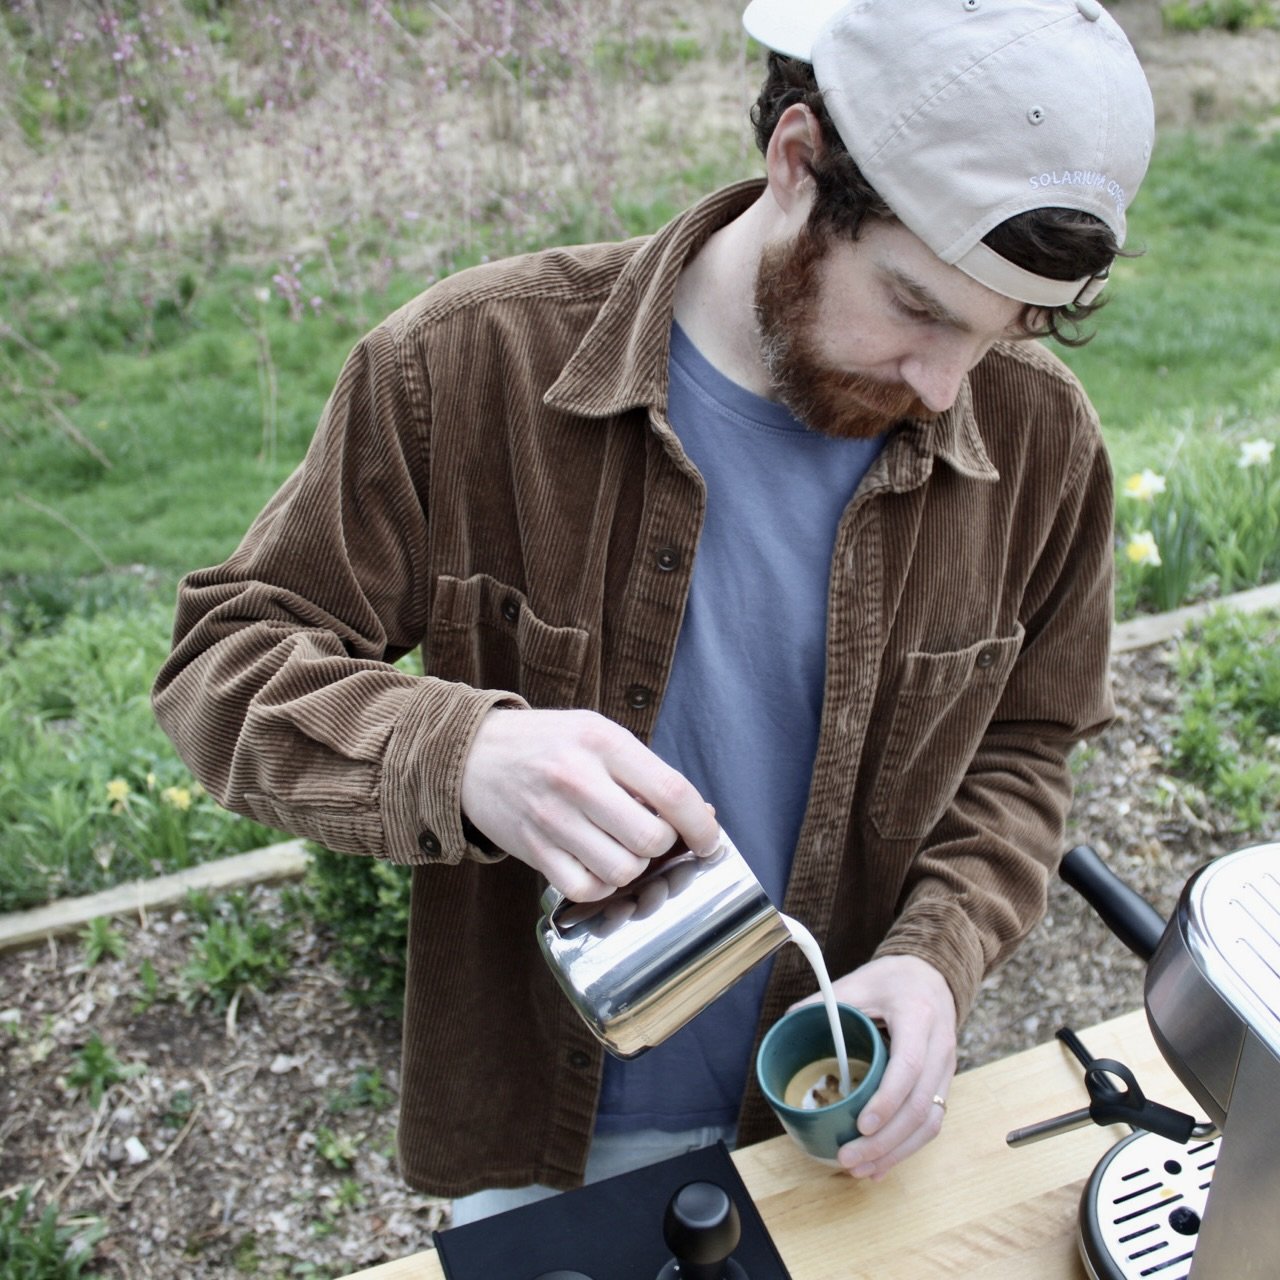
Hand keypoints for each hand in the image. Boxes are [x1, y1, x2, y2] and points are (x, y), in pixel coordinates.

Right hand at [460, 707, 719, 901]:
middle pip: (651, 839)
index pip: (672, 792)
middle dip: (663, 846)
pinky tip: (597, 864)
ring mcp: (552, 818)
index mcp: (602, 742)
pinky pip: (586, 888)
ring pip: (622, 870)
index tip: (709, 839)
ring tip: (621, 847)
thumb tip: (702, 815)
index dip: (702, 824)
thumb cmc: (548, 743)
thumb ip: (646, 772)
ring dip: (633, 867)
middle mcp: (577, 779)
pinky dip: (601, 885)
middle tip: (652, 836)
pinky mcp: (532, 849)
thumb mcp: (598, 734)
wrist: (472, 754)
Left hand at [792, 954, 955, 1179]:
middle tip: (849, 1158)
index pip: (908, 1066)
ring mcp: (946, 1068)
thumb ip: (825, 1002)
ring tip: (863, 1170)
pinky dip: (907, 1148)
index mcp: (918, 1017)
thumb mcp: (858, 982)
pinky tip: (882, 1165)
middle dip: (885, 1141)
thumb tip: (787, 1024)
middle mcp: (940, 1047)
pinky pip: (932, 1122)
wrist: (932, 974)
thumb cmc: (893, 979)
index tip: (862, 1124)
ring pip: (931, 1122)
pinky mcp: (944, 1083)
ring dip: (897, 1152)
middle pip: (920, 1106)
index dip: (886, 1101)